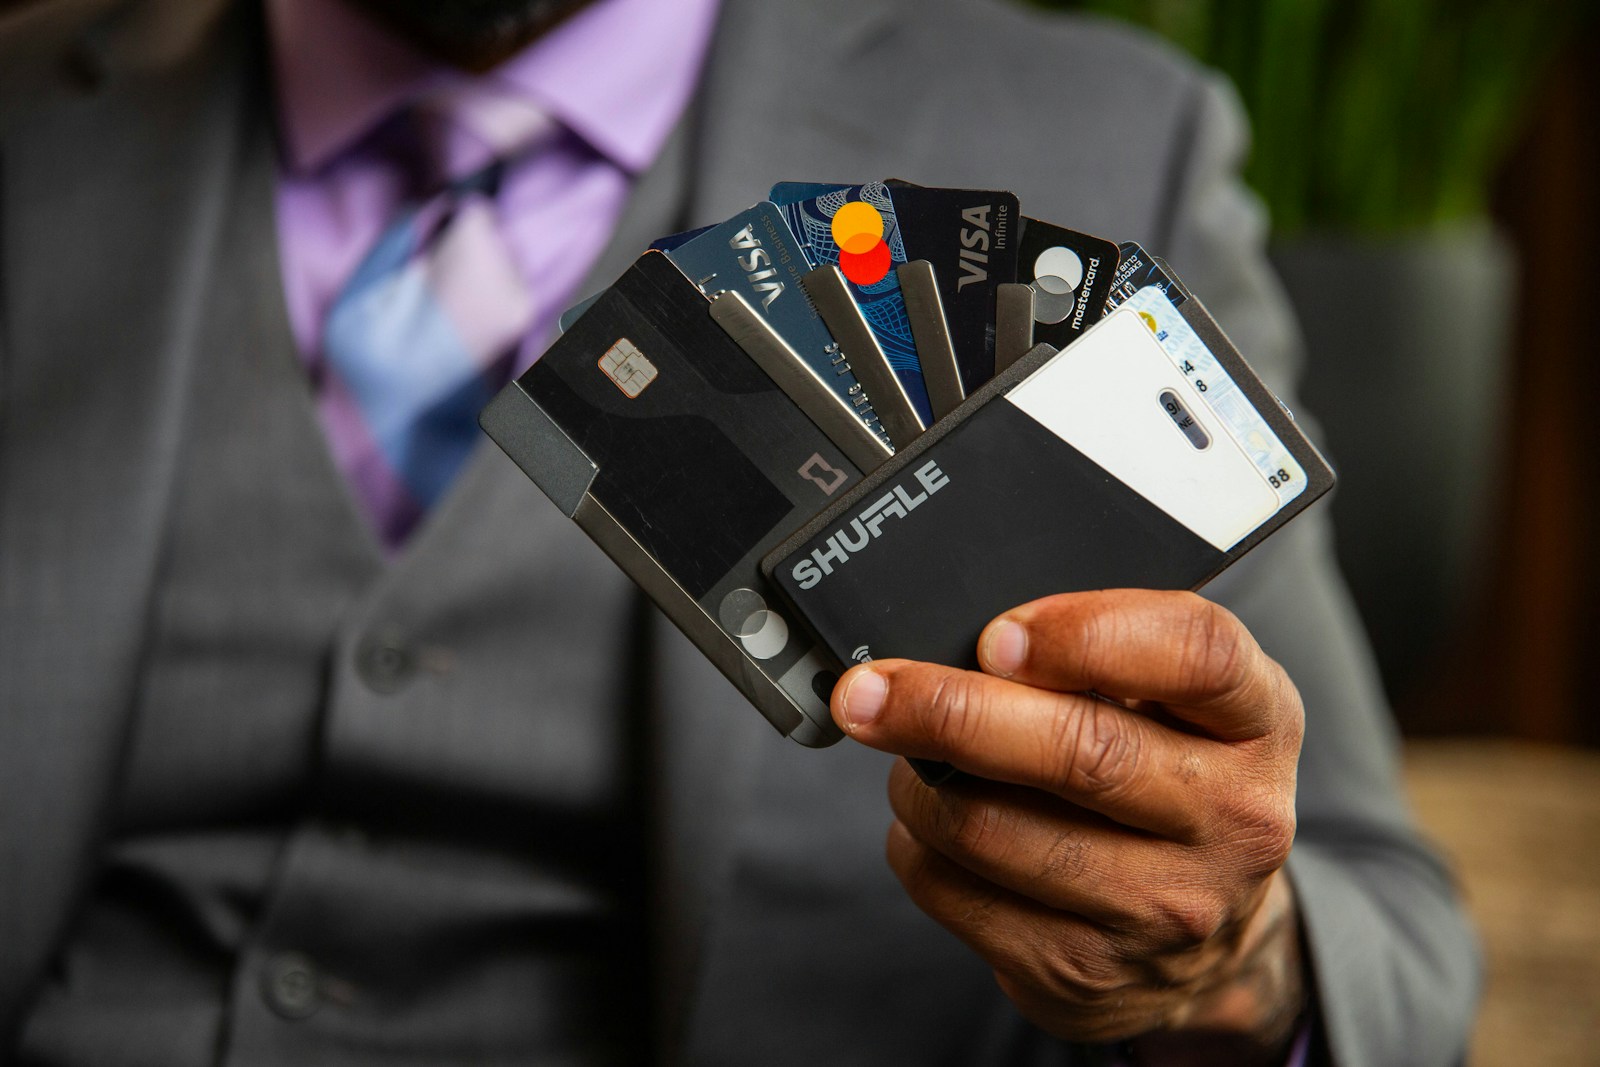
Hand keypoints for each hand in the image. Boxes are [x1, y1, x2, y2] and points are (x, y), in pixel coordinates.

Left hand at [831, 589, 1308, 1064]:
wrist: (1209, 941)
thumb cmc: (1173, 780)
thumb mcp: (1181, 700)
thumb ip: (1101, 652)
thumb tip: (960, 637)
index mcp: (1257, 722)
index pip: (1196, 652)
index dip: (1086, 633)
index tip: (996, 635)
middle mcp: (1230, 819)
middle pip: (1080, 750)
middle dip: (950, 709)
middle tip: (872, 690)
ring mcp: (1160, 906)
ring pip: (993, 826)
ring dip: (920, 780)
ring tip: (911, 756)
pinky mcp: (1085, 970)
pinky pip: (955, 890)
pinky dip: (916, 844)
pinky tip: (932, 825)